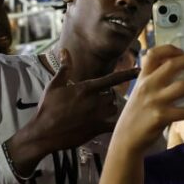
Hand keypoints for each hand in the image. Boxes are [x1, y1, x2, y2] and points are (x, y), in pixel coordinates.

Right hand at [15, 49, 139, 165]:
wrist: (44, 132)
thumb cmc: (48, 108)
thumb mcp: (54, 85)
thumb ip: (64, 68)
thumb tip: (65, 50)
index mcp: (86, 88)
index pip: (112, 78)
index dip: (127, 74)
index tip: (139, 70)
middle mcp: (95, 101)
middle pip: (112, 95)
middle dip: (107, 96)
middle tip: (96, 100)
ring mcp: (97, 116)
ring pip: (113, 108)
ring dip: (109, 108)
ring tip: (97, 111)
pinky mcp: (96, 129)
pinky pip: (112, 125)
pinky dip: (114, 124)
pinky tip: (111, 125)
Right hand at [112, 45, 183, 152]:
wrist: (126, 138)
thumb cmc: (136, 115)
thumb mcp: (140, 93)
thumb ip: (153, 82)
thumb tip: (175, 72)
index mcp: (143, 78)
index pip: (153, 54)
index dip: (169, 48)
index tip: (183, 49)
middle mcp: (148, 86)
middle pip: (172, 65)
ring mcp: (154, 101)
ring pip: (182, 87)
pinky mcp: (160, 117)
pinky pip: (183, 112)